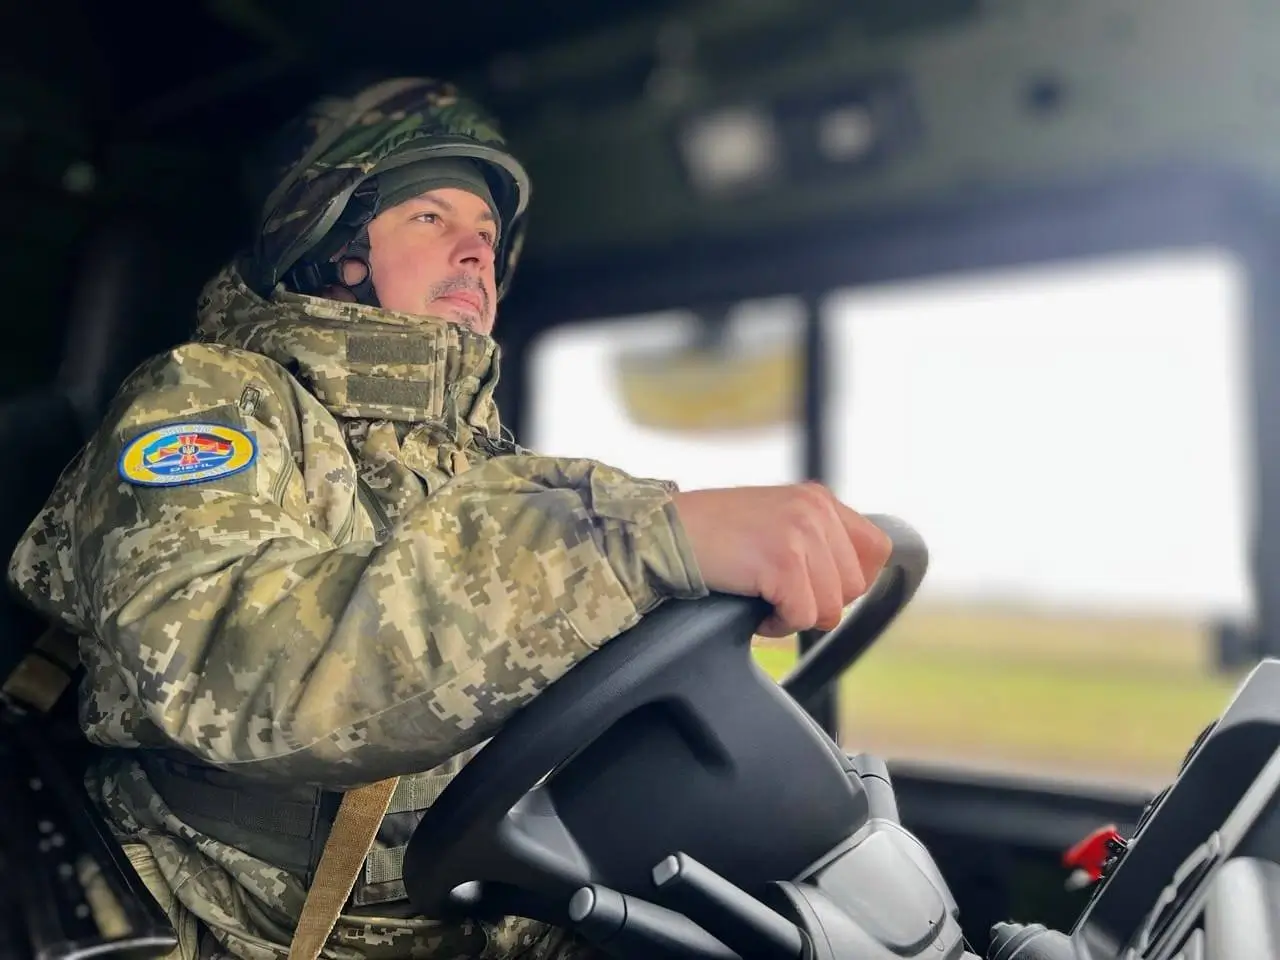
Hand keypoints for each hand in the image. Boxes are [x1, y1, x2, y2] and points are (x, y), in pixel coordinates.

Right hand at [670, 482, 891, 636]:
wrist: (665, 533)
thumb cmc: (712, 534)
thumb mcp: (775, 520)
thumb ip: (815, 539)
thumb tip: (852, 586)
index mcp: (818, 498)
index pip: (877, 549)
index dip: (851, 580)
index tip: (816, 587)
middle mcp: (815, 510)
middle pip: (855, 586)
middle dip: (817, 601)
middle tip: (776, 592)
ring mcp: (801, 534)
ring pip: (831, 608)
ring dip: (794, 615)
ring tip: (762, 598)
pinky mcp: (783, 562)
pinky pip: (802, 617)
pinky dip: (776, 624)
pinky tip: (753, 606)